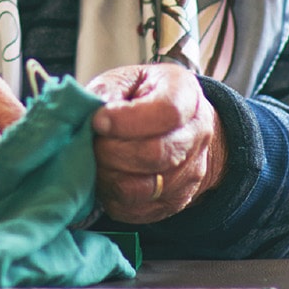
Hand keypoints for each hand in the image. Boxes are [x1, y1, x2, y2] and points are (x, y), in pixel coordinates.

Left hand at [87, 63, 225, 223]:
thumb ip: (109, 90)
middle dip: (111, 151)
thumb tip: (91, 111)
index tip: (98, 120)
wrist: (178, 128)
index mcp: (186, 94)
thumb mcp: (128, 78)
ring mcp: (190, 173)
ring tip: (96, 161)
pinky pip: (137, 209)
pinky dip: (113, 196)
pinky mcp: (175, 201)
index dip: (127, 120)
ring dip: (109, 176)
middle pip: (155, 153)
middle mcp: (196, 135)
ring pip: (145, 187)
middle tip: (91, 143)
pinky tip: (106, 177)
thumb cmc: (146, 98)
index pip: (166, 112)